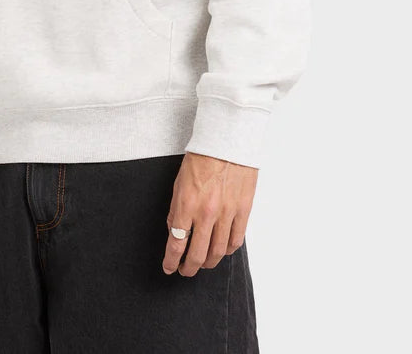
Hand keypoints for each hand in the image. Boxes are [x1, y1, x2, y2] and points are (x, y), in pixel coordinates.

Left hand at [162, 152, 257, 275]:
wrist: (227, 141)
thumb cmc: (201, 158)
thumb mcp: (179, 182)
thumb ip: (175, 209)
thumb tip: (174, 231)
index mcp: (187, 204)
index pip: (176, 243)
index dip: (171, 260)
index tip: (168, 267)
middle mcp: (207, 212)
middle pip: (197, 254)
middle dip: (189, 268)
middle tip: (184, 271)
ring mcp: (227, 213)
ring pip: (217, 252)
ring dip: (208, 263)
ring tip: (202, 264)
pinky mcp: (243, 210)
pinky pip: (235, 240)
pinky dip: (227, 251)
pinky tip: (221, 251)